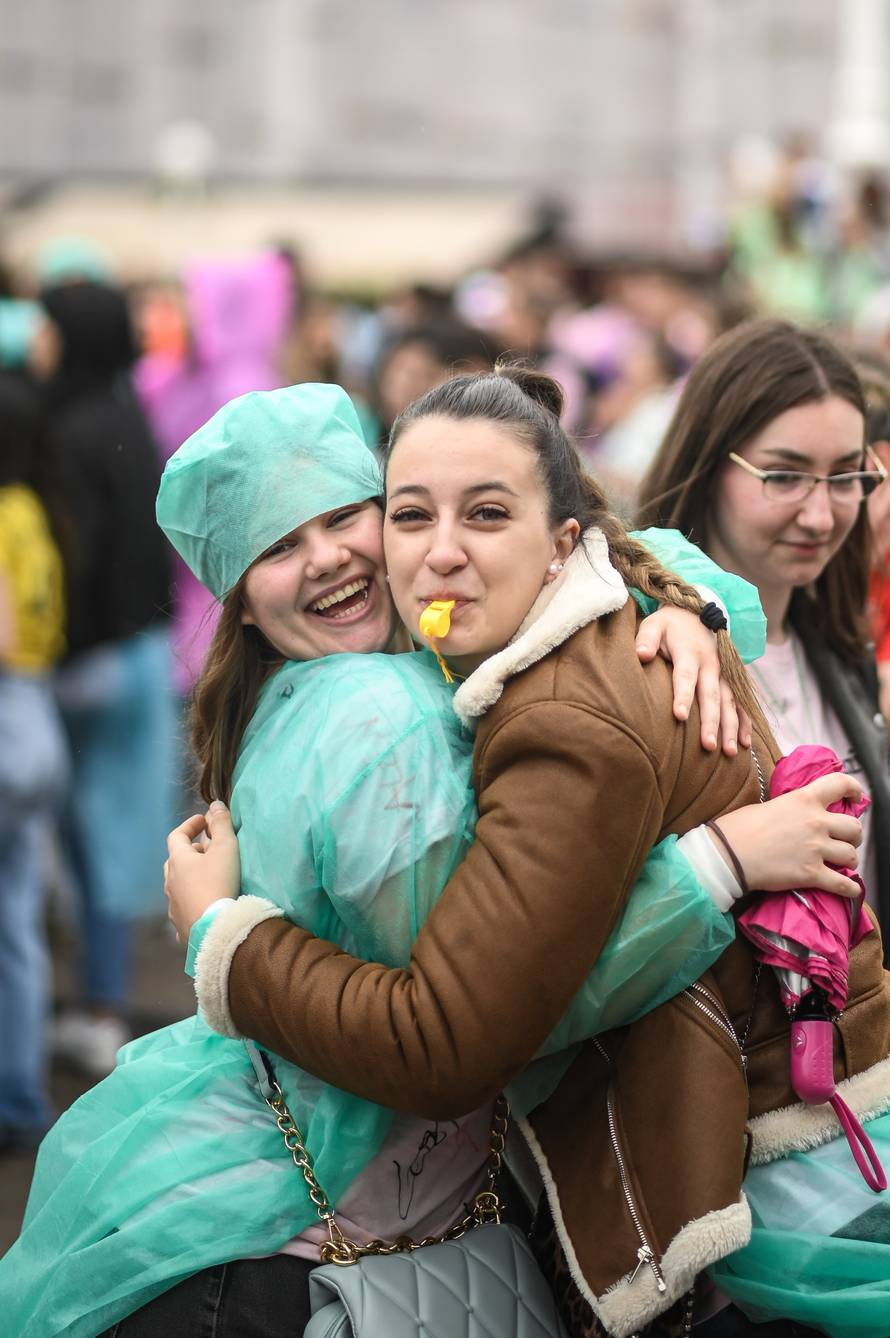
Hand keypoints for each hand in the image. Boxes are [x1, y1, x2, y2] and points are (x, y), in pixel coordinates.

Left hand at [164, 801, 240, 942]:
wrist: (214, 928)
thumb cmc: (219, 882)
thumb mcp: (225, 848)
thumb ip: (221, 824)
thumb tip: (215, 805)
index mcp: (178, 861)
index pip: (177, 836)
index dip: (190, 825)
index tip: (204, 821)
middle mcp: (170, 881)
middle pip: (175, 860)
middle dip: (191, 851)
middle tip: (208, 849)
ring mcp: (173, 904)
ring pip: (178, 884)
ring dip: (190, 876)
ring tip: (207, 877)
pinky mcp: (180, 924)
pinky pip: (183, 908)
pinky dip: (191, 902)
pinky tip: (200, 907)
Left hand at [635, 605, 751, 756]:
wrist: (696, 613)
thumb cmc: (668, 625)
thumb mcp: (654, 625)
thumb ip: (646, 639)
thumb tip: (641, 654)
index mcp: (689, 654)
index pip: (685, 677)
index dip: (683, 696)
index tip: (680, 716)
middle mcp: (711, 666)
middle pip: (711, 696)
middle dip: (711, 722)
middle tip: (708, 746)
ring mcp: (724, 674)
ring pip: (730, 703)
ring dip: (731, 728)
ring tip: (730, 752)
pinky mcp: (731, 681)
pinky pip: (741, 703)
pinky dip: (745, 722)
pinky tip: (745, 744)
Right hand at [712, 773, 864, 898]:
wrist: (727, 855)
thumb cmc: (738, 827)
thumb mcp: (768, 805)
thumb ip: (791, 808)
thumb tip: (796, 816)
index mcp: (803, 799)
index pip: (840, 784)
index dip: (854, 789)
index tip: (856, 797)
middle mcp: (815, 822)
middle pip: (854, 827)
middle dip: (853, 835)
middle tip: (844, 840)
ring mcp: (815, 849)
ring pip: (851, 855)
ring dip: (849, 860)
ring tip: (841, 864)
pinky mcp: (811, 874)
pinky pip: (843, 884)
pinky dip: (849, 889)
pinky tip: (850, 890)